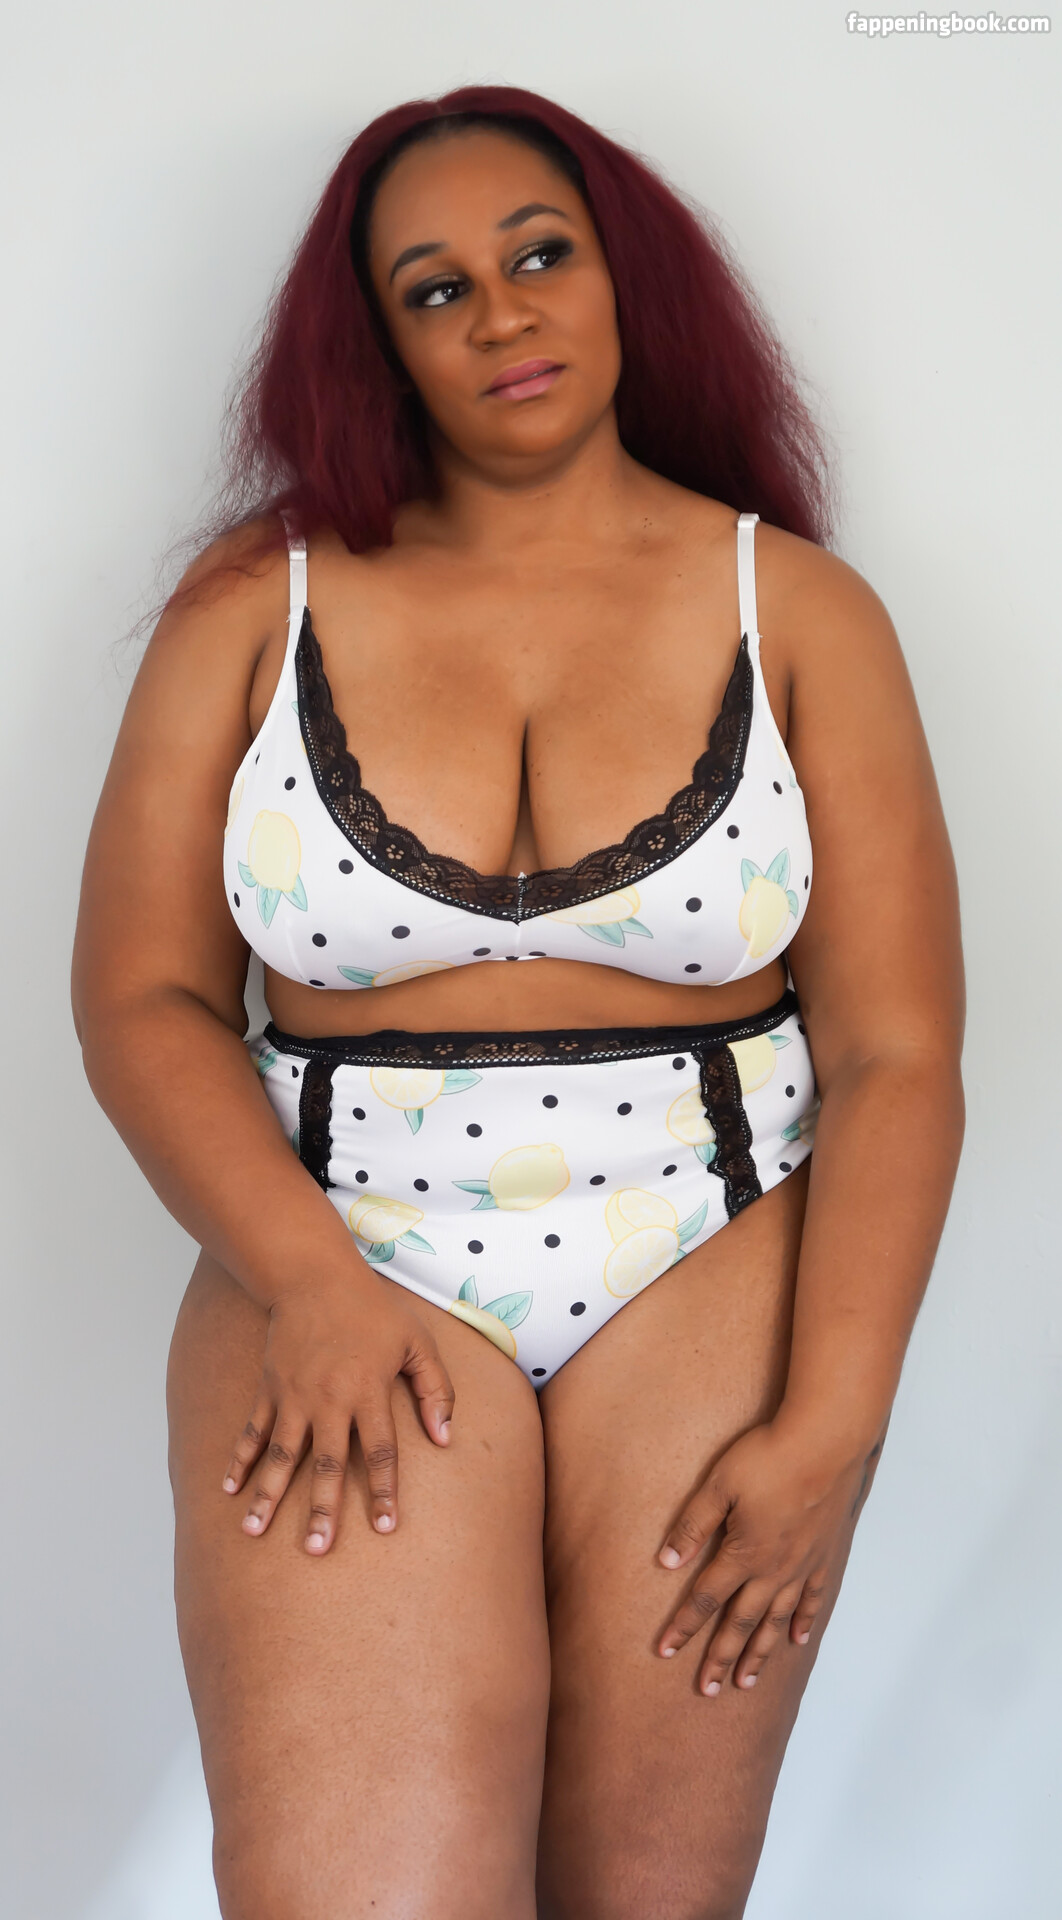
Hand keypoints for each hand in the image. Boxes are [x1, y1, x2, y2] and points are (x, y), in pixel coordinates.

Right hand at [221, 1268, 454, 1552]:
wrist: (314, 1277)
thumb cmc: (373, 1311)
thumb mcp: (418, 1342)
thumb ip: (436, 1390)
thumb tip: (445, 1438)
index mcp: (369, 1391)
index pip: (380, 1451)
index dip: (383, 1490)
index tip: (384, 1527)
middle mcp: (329, 1400)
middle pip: (326, 1464)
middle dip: (322, 1509)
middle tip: (316, 1550)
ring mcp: (294, 1396)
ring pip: (281, 1456)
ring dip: (268, 1495)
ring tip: (254, 1532)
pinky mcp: (270, 1388)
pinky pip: (253, 1431)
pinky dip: (239, 1460)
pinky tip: (230, 1490)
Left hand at [655, 1415, 883, 1695]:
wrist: (826, 1442)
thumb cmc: (768, 1456)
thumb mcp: (718, 1485)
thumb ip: (692, 1524)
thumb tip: (666, 1561)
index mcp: (742, 1553)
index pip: (704, 1598)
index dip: (683, 1626)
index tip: (664, 1651)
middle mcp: (772, 1569)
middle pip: (740, 1622)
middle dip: (720, 1657)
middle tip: (706, 1690)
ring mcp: (802, 1566)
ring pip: (775, 1620)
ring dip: (759, 1652)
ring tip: (745, 1681)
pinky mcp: (824, 1555)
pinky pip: (812, 1599)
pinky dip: (802, 1622)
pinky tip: (796, 1640)